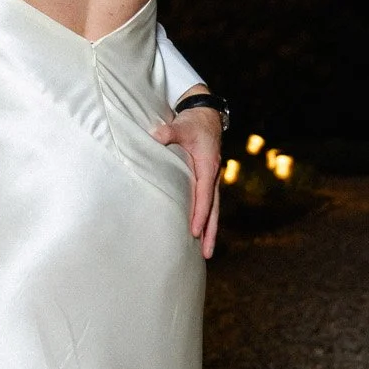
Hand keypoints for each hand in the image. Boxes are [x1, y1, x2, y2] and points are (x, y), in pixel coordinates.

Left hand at [152, 104, 223, 258]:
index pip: (204, 193)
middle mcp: (213, 174)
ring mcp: (212, 178)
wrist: (205, 114)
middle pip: (213, 208)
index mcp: (208, 164)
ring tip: (206, 253)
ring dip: (210, 230)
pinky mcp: (207, 179)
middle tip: (206, 254)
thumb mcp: (181, 124)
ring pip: (212, 209)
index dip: (199, 213)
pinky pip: (207, 203)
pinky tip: (200, 234)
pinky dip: (206, 219)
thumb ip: (168, 132)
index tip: (193, 231)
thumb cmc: (192, 121)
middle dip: (210, 232)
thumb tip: (156, 136)